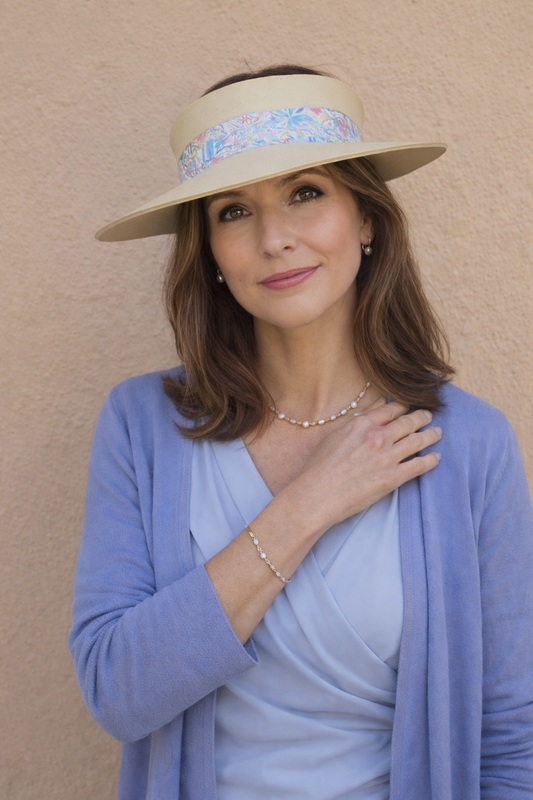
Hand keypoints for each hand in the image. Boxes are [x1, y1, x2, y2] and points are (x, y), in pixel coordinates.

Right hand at [286, 402, 441, 530]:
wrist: (317, 495)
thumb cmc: (318, 467)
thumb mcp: (334, 435)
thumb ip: (354, 422)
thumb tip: (370, 411)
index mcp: (361, 424)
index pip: (391, 409)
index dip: (404, 406)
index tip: (410, 405)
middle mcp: (377, 437)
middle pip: (408, 422)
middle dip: (422, 417)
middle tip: (429, 415)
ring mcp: (387, 457)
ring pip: (418, 440)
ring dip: (431, 435)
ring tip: (437, 432)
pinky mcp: (392, 478)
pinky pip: (419, 465)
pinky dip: (431, 460)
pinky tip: (436, 457)